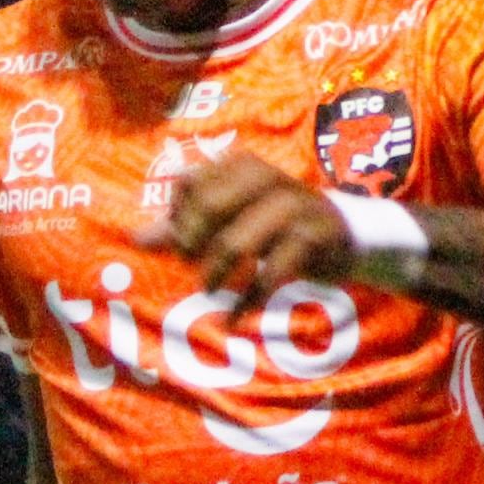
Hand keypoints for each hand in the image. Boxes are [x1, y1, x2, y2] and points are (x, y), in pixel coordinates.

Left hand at [136, 150, 350, 306]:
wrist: (346, 236)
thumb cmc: (278, 226)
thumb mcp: (234, 219)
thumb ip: (186, 226)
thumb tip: (137, 238)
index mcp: (241, 166)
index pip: (189, 183)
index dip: (178, 216)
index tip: (184, 243)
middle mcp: (265, 178)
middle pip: (209, 207)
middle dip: (192, 242)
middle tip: (191, 267)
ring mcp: (292, 206)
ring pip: (237, 241)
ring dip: (216, 273)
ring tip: (208, 292)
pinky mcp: (313, 237)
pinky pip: (271, 272)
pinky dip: (248, 300)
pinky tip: (235, 317)